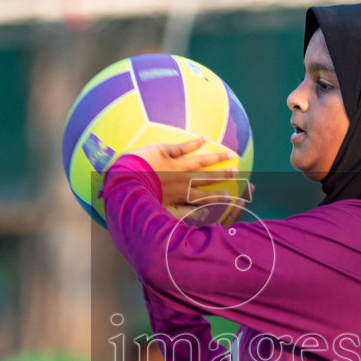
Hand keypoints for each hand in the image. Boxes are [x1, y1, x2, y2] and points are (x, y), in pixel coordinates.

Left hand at [125, 137, 245, 223]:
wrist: (123, 182)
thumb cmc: (138, 200)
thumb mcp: (159, 212)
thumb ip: (176, 215)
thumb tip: (190, 222)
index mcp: (181, 195)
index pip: (205, 197)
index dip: (218, 197)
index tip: (231, 196)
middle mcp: (182, 180)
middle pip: (207, 178)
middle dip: (224, 175)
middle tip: (237, 173)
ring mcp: (175, 165)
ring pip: (201, 161)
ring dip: (216, 157)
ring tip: (230, 153)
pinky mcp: (165, 152)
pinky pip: (183, 147)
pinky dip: (195, 142)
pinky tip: (205, 138)